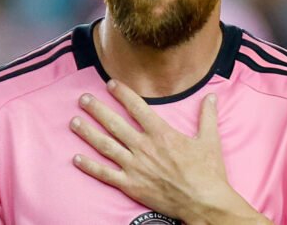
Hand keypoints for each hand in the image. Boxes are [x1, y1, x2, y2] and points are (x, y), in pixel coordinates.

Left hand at [69, 80, 271, 224]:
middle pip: (114, 124)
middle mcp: (144, 147)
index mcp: (161, 133)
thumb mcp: (210, 140)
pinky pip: (106, 174)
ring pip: (105, 146)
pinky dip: (90, 166)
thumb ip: (207, 116)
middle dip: (97, 109)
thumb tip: (212, 96)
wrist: (204, 202)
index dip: (122, 94)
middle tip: (82, 99)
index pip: (137, 107)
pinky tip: (76, 159)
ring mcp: (135, 167)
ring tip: (74, 122)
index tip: (110, 84)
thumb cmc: (208, 172)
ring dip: (88, 133)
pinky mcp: (131, 185)